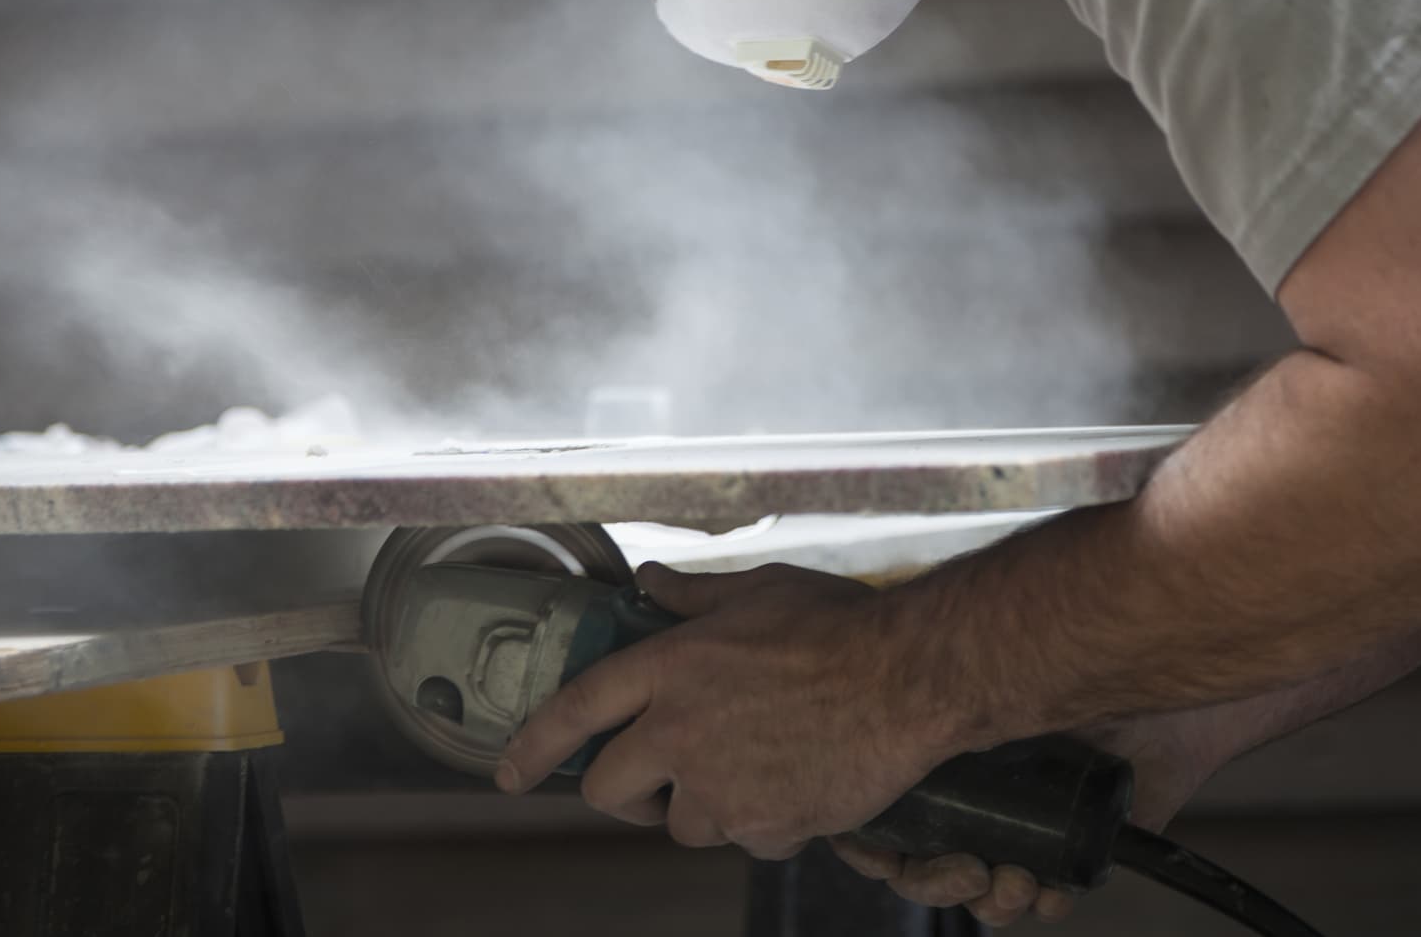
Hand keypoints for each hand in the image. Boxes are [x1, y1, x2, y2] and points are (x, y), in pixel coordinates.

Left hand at [495, 561, 959, 858]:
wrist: (910, 678)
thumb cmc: (841, 625)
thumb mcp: (758, 591)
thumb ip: (693, 597)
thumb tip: (651, 582)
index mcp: (672, 667)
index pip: (577, 708)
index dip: (536, 743)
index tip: (511, 771)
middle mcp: (682, 732)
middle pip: (611, 788)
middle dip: (623, 790)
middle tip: (653, 778)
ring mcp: (722, 787)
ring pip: (683, 822)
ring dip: (704, 804)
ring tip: (755, 762)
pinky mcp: (765, 826)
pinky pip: (748, 838)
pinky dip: (764, 820)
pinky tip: (798, 779)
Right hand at [827, 708, 1226, 925]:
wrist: (1155, 668)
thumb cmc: (1063, 652)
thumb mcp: (977, 675)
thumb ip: (923, 695)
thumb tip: (862, 730)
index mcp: (942, 751)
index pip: (886, 818)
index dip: (875, 849)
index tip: (882, 860)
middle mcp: (981, 787)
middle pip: (929, 863)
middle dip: (935, 883)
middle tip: (966, 874)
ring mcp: (1031, 816)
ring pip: (987, 886)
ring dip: (991, 901)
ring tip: (1016, 883)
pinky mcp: (1083, 839)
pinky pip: (1051, 894)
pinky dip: (1045, 902)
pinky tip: (1049, 890)